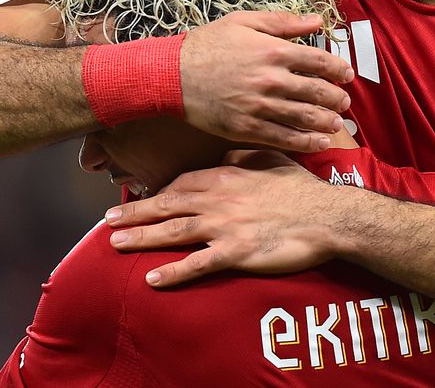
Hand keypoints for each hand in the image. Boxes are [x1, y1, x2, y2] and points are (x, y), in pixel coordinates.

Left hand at [106, 150, 341, 286]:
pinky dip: (174, 272)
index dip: (158, 192)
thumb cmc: (302, 189)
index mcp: (227, 176)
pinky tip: (153, 279)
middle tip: (107, 221)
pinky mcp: (237, 253)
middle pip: (168, 205)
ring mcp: (226, 227)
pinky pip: (198, 264)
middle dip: (135, 213)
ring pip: (175, 231)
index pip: (182, 182)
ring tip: (115, 244)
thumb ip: (243, 156)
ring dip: (143, 237)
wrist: (328, 215)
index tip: (140, 198)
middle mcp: (219, 199)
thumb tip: (224, 156)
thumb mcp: (271, 160)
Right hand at [179, 11, 352, 151]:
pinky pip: (284, 138)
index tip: (346, 74)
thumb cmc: (207, 45)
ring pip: (305, 117)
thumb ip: (283, 22)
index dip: (338, 69)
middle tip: (344, 102)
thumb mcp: (244, 22)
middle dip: (337, 98)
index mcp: (273, 50)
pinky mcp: (247, 128)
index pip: (319, 60)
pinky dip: (306, 142)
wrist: (172, 75)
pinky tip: (319, 142)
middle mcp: (271, 79)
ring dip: (327, 121)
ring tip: (336, 123)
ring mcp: (260, 106)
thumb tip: (318, 20)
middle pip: (317, 91)